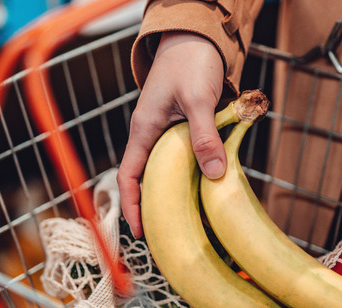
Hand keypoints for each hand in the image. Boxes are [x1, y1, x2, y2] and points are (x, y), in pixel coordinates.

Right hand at [118, 31, 225, 237]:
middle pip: (145, 179)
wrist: (196, 38)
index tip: (140, 231)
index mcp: (144, 130)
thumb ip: (205, 137)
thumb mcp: (199, 100)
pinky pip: (182, 159)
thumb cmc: (191, 62)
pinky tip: (206, 188)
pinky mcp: (182, 130)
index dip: (131, 205)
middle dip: (153, 207)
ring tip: (188, 220)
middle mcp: (151, 135)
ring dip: (174, 193)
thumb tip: (214, 175)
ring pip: (165, 171)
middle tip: (169, 234)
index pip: (128, 176)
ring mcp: (166, 133)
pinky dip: (191, 175)